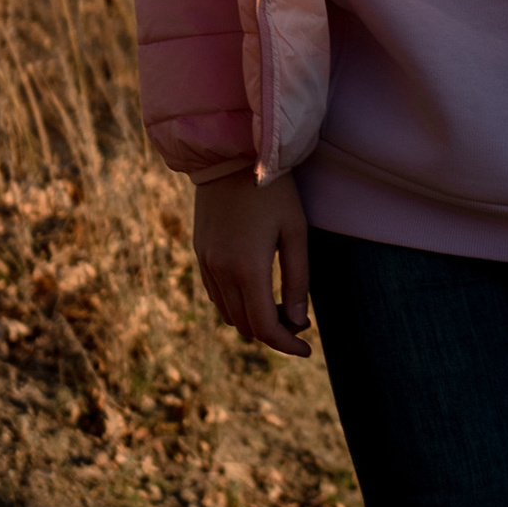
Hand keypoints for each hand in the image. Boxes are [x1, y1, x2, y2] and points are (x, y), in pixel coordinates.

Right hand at [192, 171, 312, 356]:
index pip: (265, 326)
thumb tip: (299, 322)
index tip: (307, 350)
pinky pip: (216, 295)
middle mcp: (221, 271)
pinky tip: (256, 294)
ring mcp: (206, 263)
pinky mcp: (200, 253)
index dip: (287, 344)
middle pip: (245, 325)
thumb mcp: (296, 233)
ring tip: (281, 310)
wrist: (230, 156)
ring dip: (253, 320)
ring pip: (228, 313)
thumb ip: (298, 279)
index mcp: (248, 269)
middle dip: (274, 333)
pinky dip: (236, 305)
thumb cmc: (273, 192)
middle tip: (299, 325)